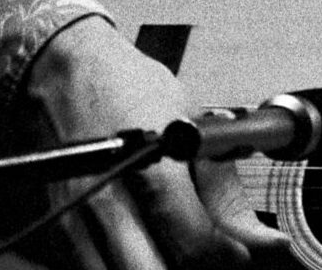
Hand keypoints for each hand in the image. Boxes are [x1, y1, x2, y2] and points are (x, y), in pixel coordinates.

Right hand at [22, 16, 287, 268]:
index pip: (190, 240)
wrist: (62, 72)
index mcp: (148, 165)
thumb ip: (225, 193)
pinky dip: (122, 265)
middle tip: (205, 252)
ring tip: (171, 246)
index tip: (238, 254)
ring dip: (154, 267)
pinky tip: (140, 244)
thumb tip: (264, 243)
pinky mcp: (56, 230)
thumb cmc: (127, 89)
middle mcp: (105, 197)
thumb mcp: (193, 126)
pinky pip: (94, 268)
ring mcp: (73, 218)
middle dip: (187, 267)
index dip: (222, 256)